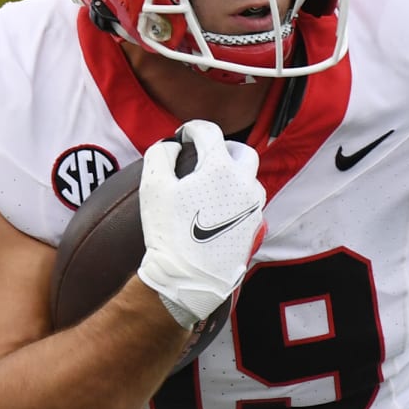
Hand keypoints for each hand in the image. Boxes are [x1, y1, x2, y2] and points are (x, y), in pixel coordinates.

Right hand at [136, 121, 264, 326]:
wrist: (189, 278)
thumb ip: (160, 154)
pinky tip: (217, 209)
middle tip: (204, 156)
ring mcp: (254, 207)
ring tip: (210, 184)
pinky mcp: (255, 227)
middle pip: (241, 152)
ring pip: (249, 179)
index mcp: (221, 167)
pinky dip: (236, 198)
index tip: (182, 136)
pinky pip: (249, 203)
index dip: (192, 129)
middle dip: (223, 149)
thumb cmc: (169, 232)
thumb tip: (171, 144)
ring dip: (233, 174)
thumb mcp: (153, 187)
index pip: (209, 132)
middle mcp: (245, 183)